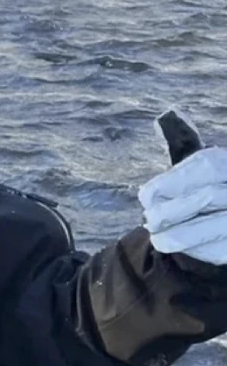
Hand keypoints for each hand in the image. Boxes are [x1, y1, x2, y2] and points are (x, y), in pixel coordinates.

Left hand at [139, 145, 226, 264]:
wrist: (223, 214)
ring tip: (157, 238)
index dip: (172, 183)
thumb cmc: (206, 184)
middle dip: (172, 211)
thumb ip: (182, 140)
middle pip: (208, 197)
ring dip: (180, 234)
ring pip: (216, 225)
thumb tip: (167, 116)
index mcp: (226, 162)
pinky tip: (175, 247)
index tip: (146, 197)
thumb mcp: (198, 164)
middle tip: (149, 220)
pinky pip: (222, 248)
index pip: (205, 167)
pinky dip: (198, 249)